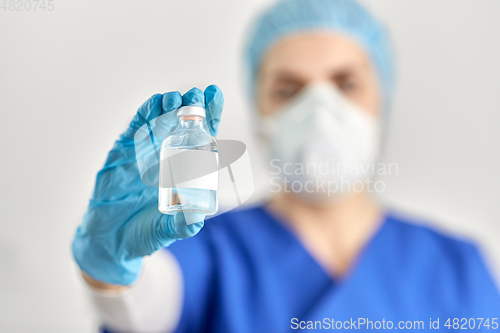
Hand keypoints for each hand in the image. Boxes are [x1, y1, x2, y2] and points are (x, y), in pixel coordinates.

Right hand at [72, 85, 223, 285]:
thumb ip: (183, 226)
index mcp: (182, 169)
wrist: (110, 243)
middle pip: (181, 123)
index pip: (200, 136)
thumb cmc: (143, 234)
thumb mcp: (167, 230)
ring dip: (168, 106)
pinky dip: (145, 115)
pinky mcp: (121, 154)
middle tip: (199, 93)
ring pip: (158, 121)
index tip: (216, 95)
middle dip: (191, 106)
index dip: (209, 116)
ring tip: (178, 98)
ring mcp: (143, 153)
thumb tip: (199, 219)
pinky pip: (134, 130)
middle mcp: (165, 155)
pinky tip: (156, 103)